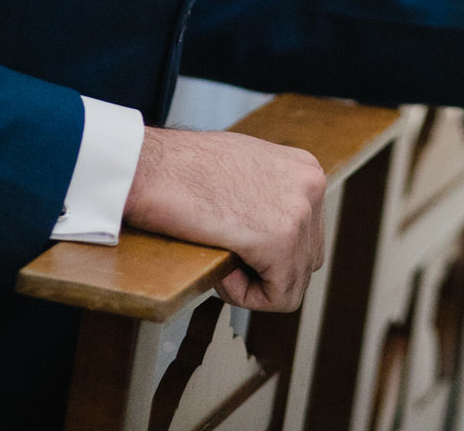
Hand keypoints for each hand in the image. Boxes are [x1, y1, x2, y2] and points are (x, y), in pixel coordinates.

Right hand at [123, 126, 326, 312]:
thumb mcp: (243, 169)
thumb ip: (269, 193)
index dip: (265, 252)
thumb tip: (272, 227)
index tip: (232, 236)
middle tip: (225, 250)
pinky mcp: (282, 240)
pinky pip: (276, 298)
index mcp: (304, 167)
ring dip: (253, 282)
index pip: (307, 234)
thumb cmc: (184, 168)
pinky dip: (245, 295)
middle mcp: (312, 185)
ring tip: (221, 253)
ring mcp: (301, 212)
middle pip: (305, 261)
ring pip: (292, 284)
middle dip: (265, 270)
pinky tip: (221, 264)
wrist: (152, 165)